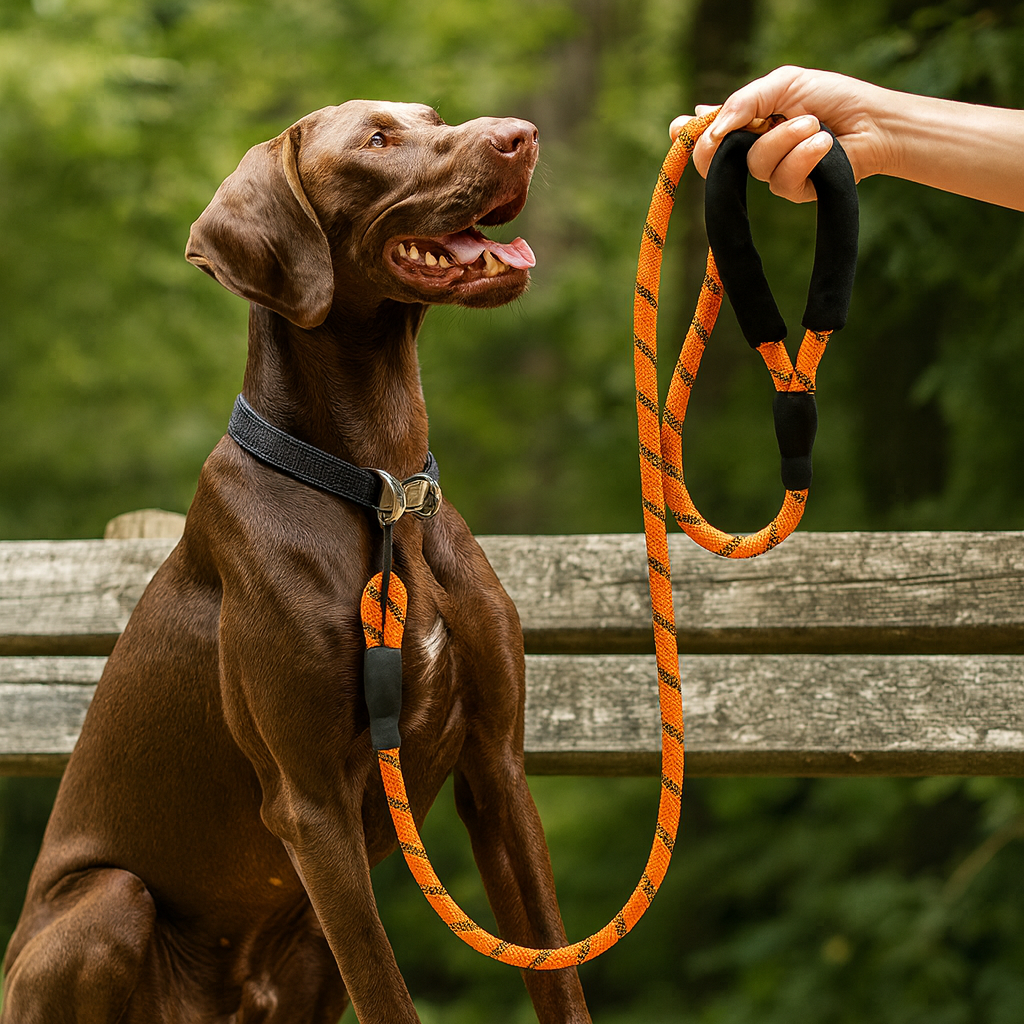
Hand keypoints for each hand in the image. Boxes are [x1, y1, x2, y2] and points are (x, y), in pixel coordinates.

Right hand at [670, 66, 889, 202]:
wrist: (875, 121)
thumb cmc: (832, 98)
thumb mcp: (783, 84)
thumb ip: (744, 101)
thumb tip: (707, 125)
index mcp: (746, 121)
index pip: (705, 134)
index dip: (689, 136)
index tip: (682, 130)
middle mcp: (751, 149)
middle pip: (710, 163)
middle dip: (717, 150)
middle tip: (730, 136)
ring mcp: (770, 173)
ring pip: (754, 165)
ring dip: (784, 139)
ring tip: (812, 123)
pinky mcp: (792, 191)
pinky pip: (781, 181)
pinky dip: (803, 157)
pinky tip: (824, 145)